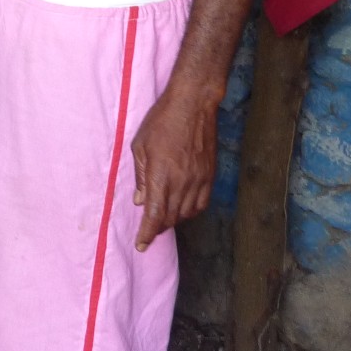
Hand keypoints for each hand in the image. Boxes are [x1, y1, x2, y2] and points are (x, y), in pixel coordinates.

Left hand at [130, 91, 217, 250]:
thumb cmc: (161, 122)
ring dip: (172, 220)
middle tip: (148, 231)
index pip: (154, 216)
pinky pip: (201, 204)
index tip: (141, 245)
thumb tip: (140, 200)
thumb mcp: (140, 146)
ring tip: (162, 218)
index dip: (147, 234)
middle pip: (169, 218)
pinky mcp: (210, 176)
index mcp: (161, 177)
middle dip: (157, 228)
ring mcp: (199, 180)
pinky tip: (182, 208)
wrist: (193, 105)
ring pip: (186, 214)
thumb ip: (140, 176)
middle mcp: (181, 183)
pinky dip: (190, 211)